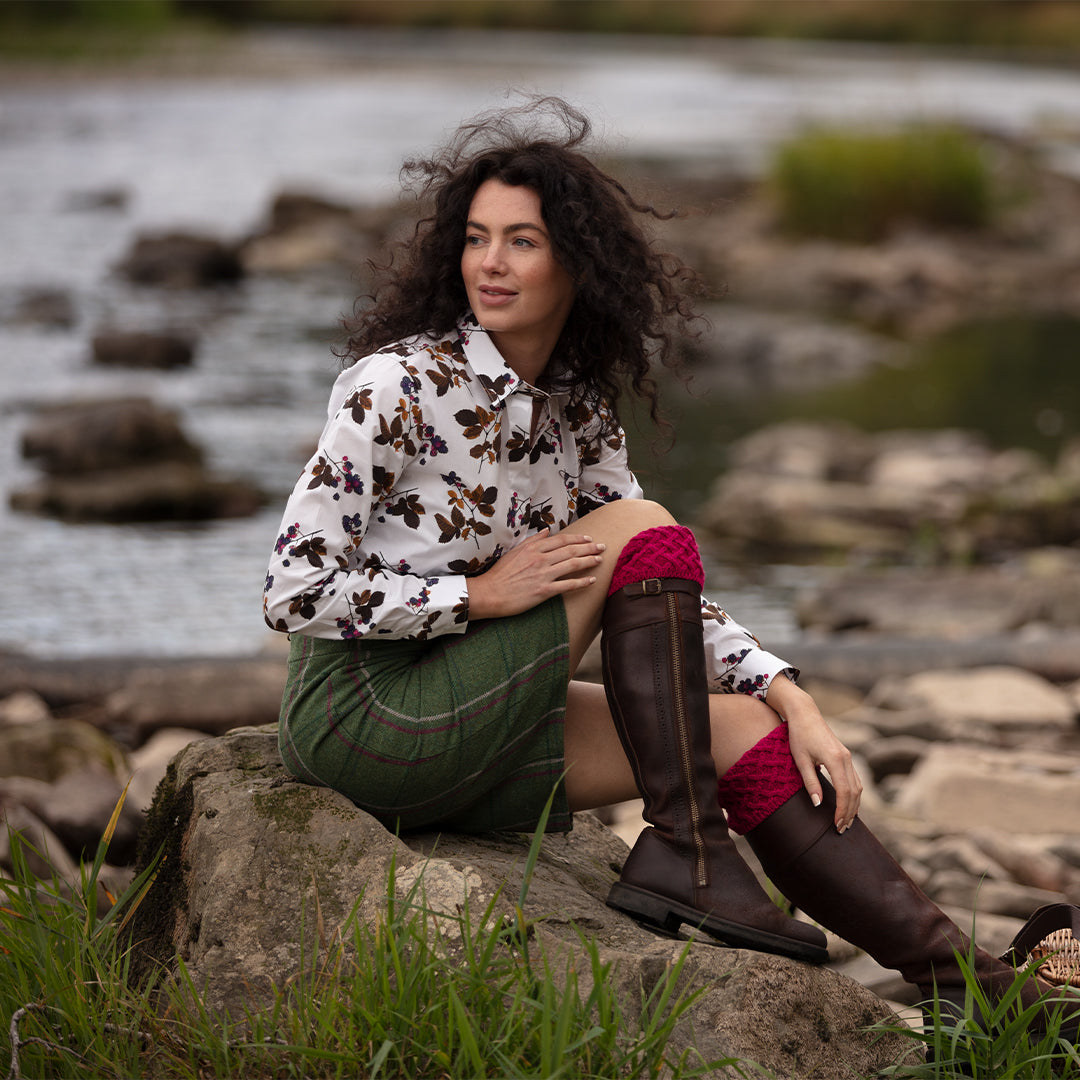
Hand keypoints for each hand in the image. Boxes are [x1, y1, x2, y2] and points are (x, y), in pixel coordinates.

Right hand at [466, 528, 605, 619]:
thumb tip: (545, 531)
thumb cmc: (499, 574)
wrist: (489, 593)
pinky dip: (582, 582)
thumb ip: (532, 541)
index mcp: (533, 548)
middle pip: (571, 550)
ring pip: (572, 564)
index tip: (588, 538)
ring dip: (589, 561)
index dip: (578, 538)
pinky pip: (568, 585)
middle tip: (602, 546)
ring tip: (600, 560)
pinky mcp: (544, 591)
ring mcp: (543, 575)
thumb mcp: (514, 551)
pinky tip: (592, 580)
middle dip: (589, 547)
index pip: (561, 540)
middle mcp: (540, 559)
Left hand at [766, 674, 861, 832]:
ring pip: (858, 786)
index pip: (844, 792)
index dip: (841, 810)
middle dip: (849, 812)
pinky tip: (849, 805)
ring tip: (846, 822)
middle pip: (854, 792)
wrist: (805, 714)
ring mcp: (848, 756)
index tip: (836, 825)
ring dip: (854, 805)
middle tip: (842, 829)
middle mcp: (845, 758)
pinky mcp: (845, 756)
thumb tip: (818, 805)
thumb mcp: (801, 760)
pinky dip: (854, 794)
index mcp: (835, 759)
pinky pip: (855, 779)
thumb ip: (810, 783)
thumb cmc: (799, 735)